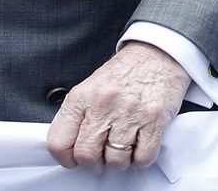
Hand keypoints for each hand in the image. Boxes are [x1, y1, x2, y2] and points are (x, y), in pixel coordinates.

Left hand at [46, 41, 188, 172]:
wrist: (158, 53)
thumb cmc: (125, 72)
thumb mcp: (92, 86)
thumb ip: (79, 115)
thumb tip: (70, 147)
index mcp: (82, 96)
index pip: (59, 141)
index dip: (65, 158)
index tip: (73, 159)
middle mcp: (103, 104)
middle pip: (86, 155)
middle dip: (93, 164)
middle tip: (100, 158)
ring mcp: (129, 113)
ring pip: (115, 160)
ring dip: (119, 161)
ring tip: (123, 147)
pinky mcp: (154, 120)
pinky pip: (143, 158)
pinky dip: (141, 158)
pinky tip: (140, 144)